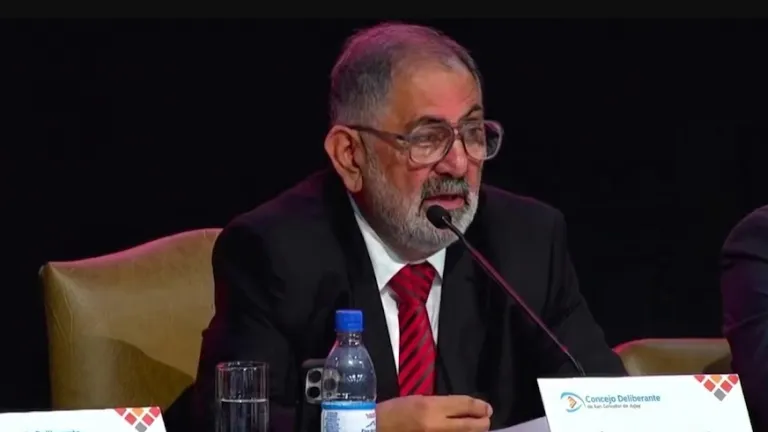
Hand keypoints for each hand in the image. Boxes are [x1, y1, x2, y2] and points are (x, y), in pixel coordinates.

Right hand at [376, 395, 492, 431]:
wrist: (375, 429)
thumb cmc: (394, 411)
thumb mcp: (419, 400)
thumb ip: (441, 405)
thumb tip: (463, 409)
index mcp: (431, 407)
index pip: (465, 406)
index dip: (479, 407)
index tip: (486, 408)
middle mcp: (436, 425)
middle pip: (471, 426)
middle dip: (483, 422)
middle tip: (486, 419)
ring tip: (477, 428)